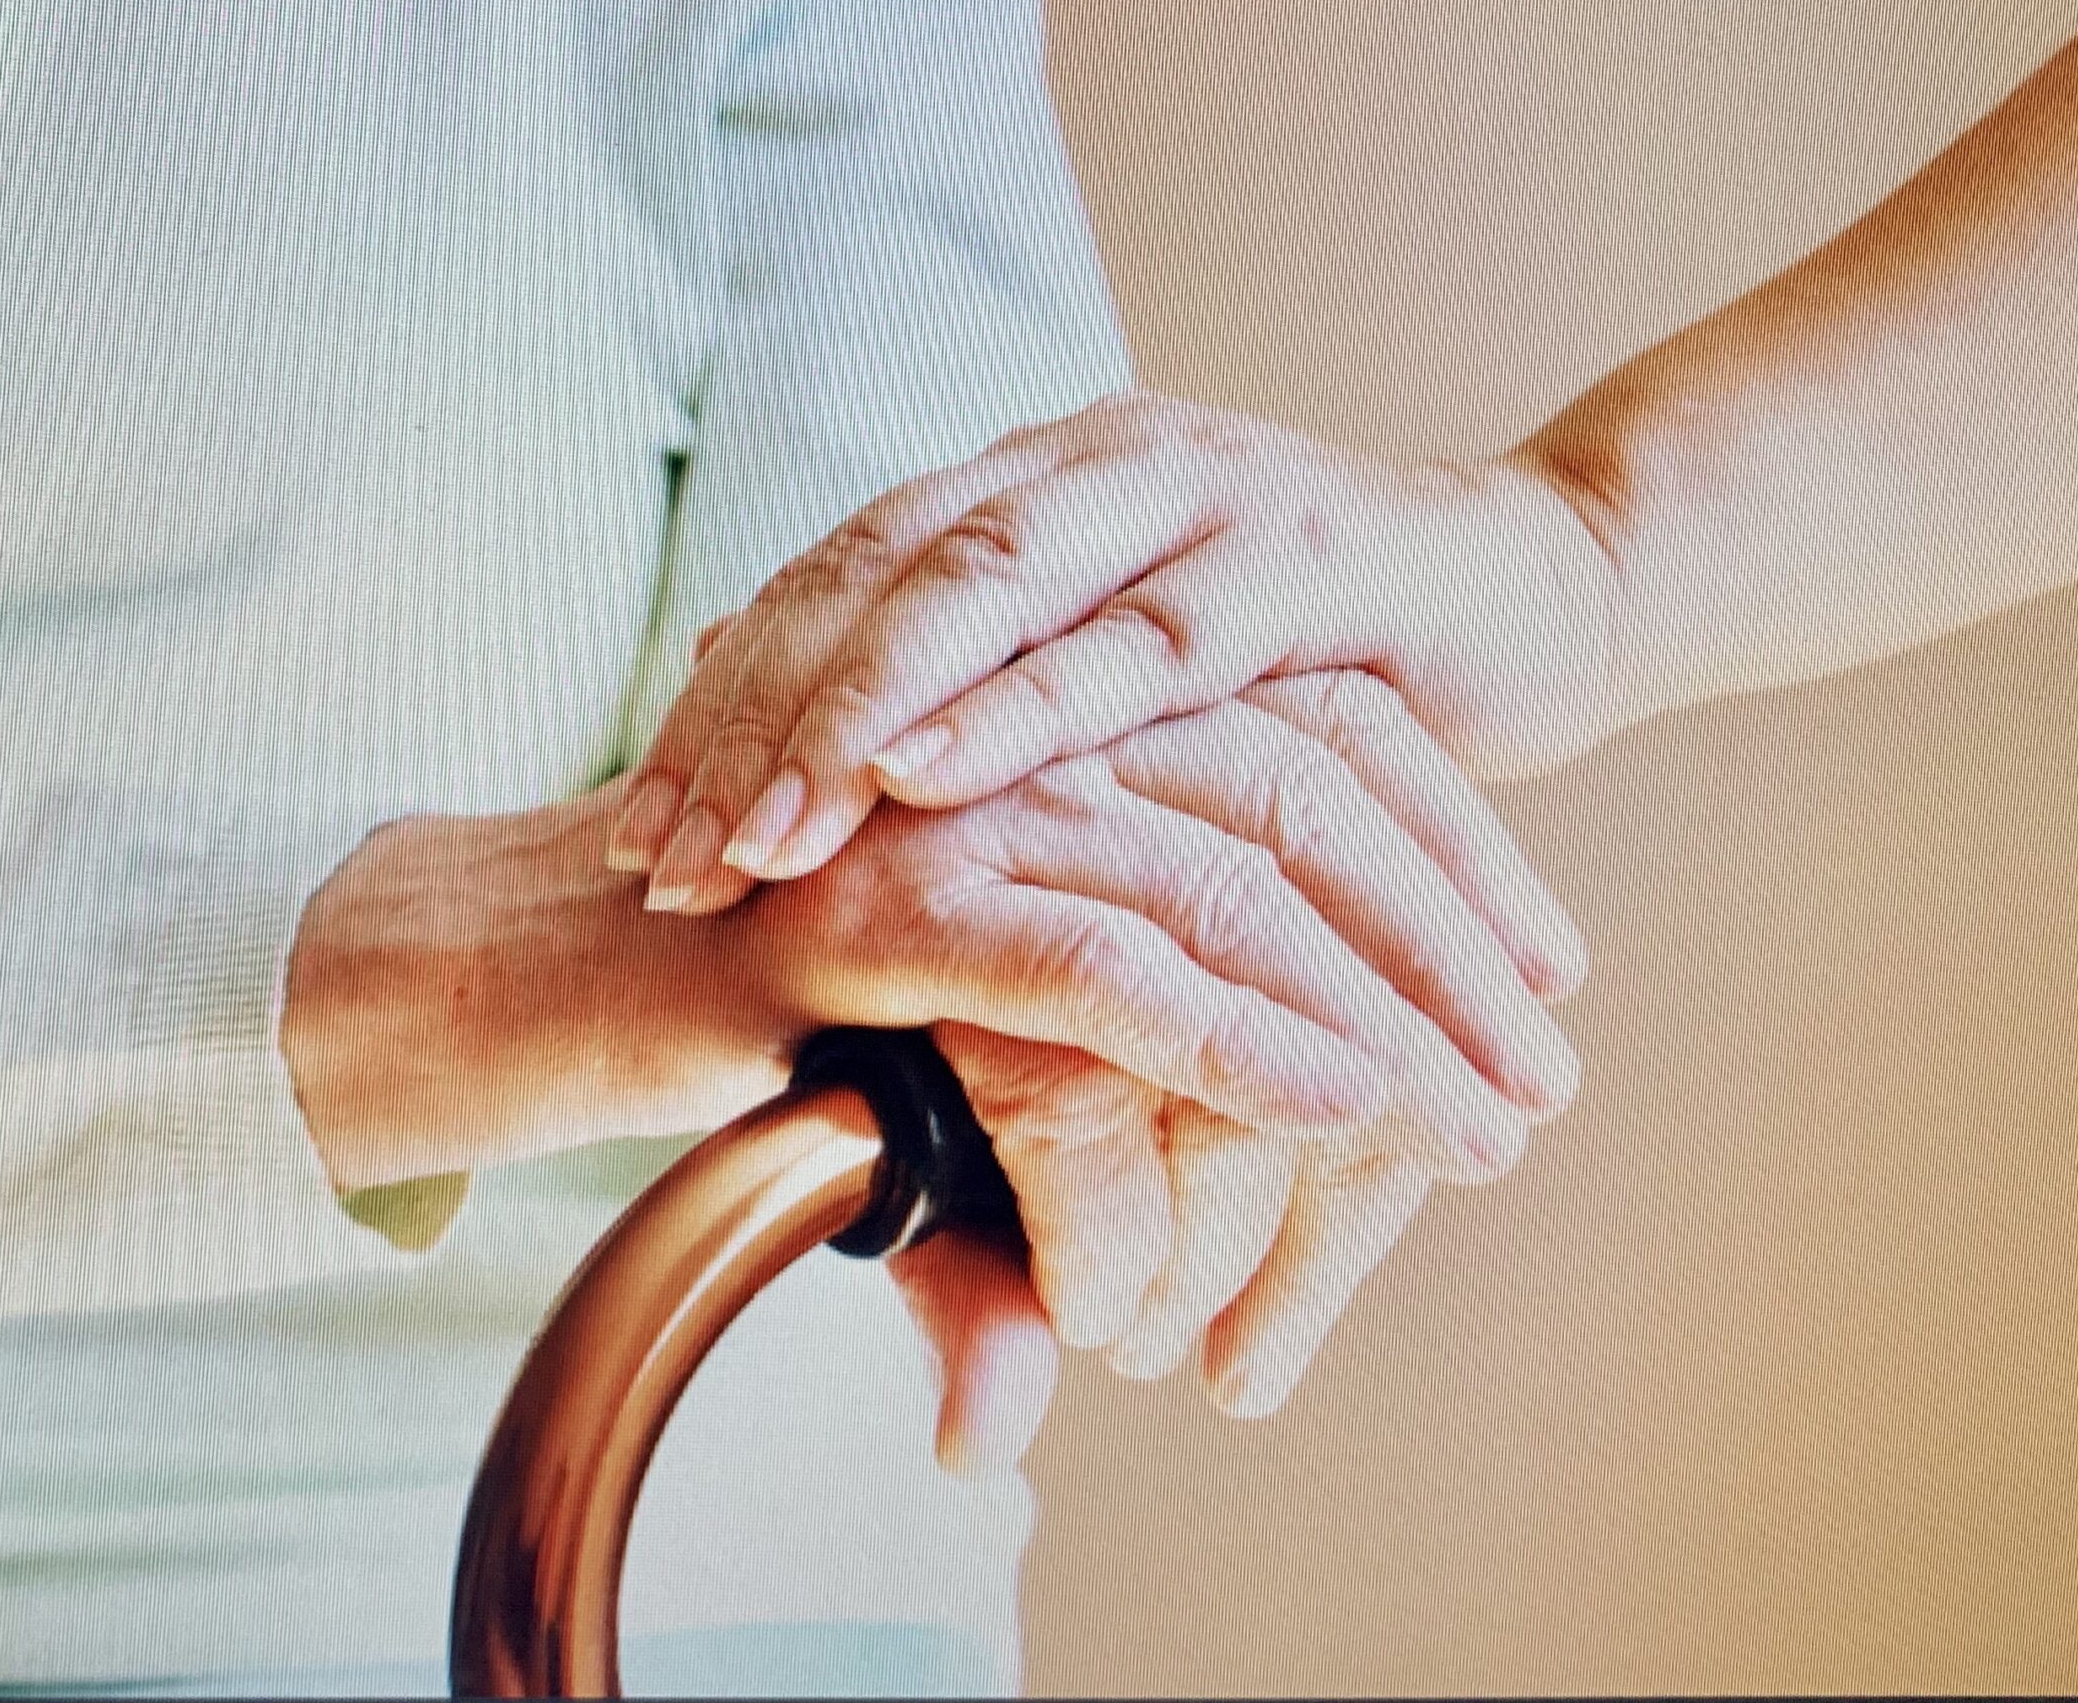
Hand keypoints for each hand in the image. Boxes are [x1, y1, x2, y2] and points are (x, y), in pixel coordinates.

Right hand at [283, 669, 1579, 1467]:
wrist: (532, 972)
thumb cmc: (737, 1009)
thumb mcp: (933, 1049)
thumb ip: (1038, 1138)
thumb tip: (1042, 1373)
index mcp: (1061, 704)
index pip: (1307, 728)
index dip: (1446, 840)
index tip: (1541, 965)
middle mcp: (1021, 725)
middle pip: (1302, 779)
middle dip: (1449, 931)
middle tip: (1545, 1068)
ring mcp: (953, 803)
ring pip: (1231, 869)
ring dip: (1386, 1003)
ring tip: (1490, 1122)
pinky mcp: (888, 906)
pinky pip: (1107, 964)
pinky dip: (1242, 1041)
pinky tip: (1345, 1113)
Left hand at [606, 390, 1620, 984]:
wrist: (1545, 583)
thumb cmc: (1315, 655)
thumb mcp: (1130, 664)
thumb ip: (988, 681)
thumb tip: (808, 740)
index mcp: (1031, 480)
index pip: (832, 577)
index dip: (721, 700)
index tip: (634, 830)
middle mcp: (1088, 464)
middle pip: (871, 574)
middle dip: (754, 720)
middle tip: (658, 855)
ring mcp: (1193, 496)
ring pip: (980, 590)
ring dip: (855, 718)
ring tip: (757, 837)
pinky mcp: (1301, 564)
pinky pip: (1141, 640)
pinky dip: (1025, 707)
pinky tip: (928, 775)